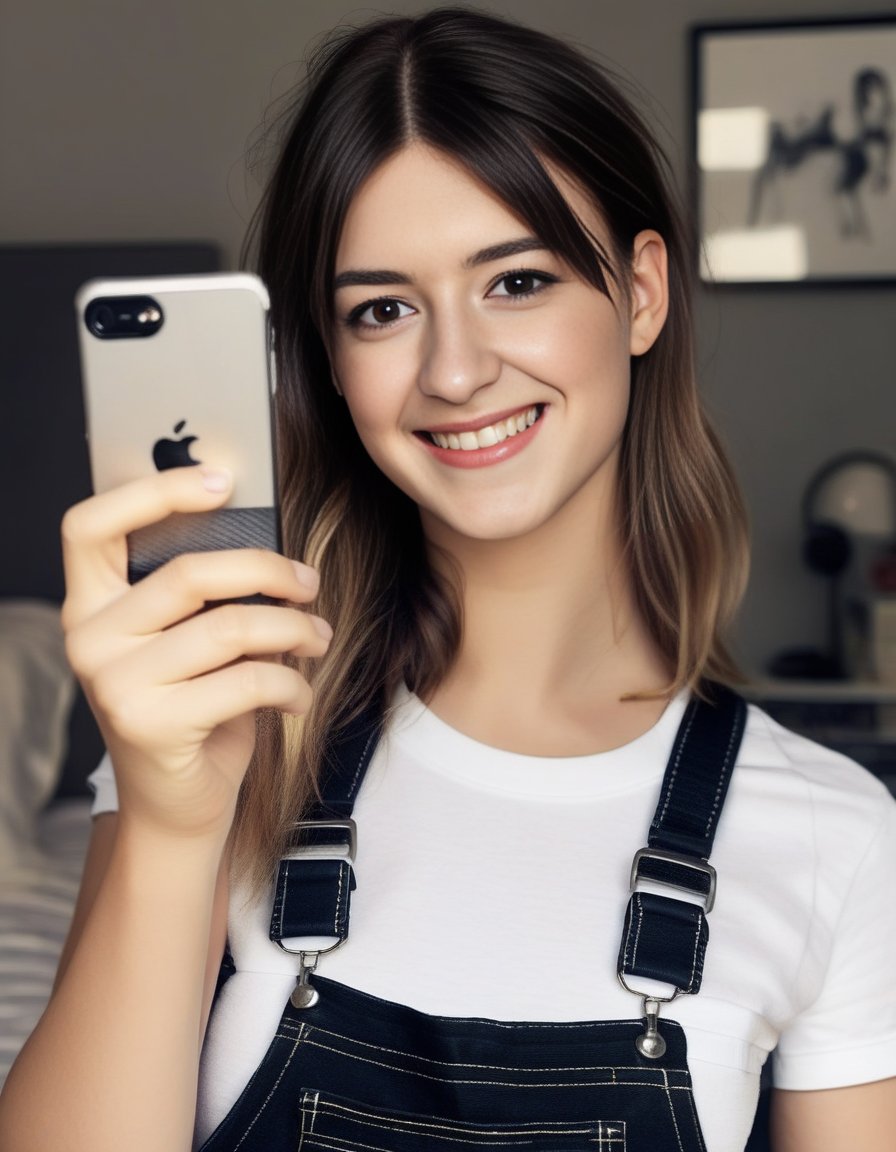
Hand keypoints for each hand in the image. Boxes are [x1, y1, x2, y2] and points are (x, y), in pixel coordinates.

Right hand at [61, 466, 330, 842]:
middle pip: (190, 571)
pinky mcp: (151, 725)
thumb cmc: (192, 708)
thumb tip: (269, 544)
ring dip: (293, 628)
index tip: (223, 478)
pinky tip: (298, 696)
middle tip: (310, 583)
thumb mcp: (187, 643)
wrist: (177, 805)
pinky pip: (247, 680)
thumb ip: (202, 595)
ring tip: (318, 637)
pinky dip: (290, 685)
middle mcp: (89, 638)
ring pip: (229, 626)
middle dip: (269, 570)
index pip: (92, 524)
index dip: (155, 491)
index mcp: (90, 603)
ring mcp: (114, 683)